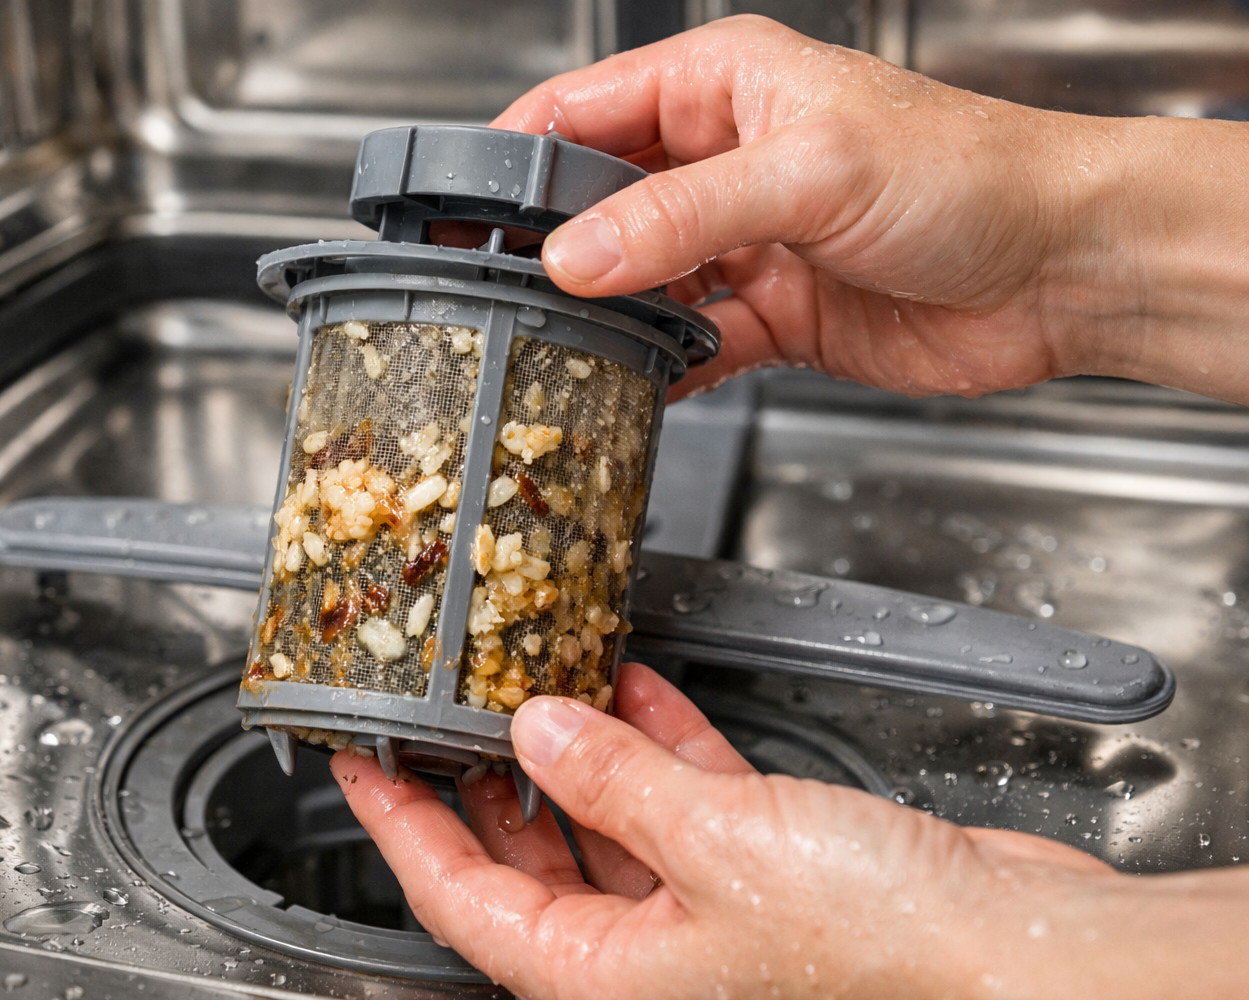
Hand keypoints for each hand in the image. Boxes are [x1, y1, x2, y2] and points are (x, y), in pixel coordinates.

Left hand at [333, 665, 1248, 999]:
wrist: (1022, 960)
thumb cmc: (883, 953)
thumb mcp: (716, 846)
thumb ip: (613, 780)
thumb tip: (537, 730)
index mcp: (604, 984)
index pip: (459, 899)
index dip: (398, 827)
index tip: (356, 765)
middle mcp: (647, 959)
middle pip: (527, 861)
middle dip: (485, 779)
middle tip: (439, 706)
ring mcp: (707, 913)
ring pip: (607, 821)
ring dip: (576, 747)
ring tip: (532, 674)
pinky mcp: (767, 868)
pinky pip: (684, 800)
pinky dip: (657, 741)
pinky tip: (635, 682)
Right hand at [492, 17, 1248, 403]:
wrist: (1061, 267)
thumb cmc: (969, 175)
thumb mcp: (808, 173)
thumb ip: (681, 215)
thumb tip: (579, 255)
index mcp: (721, 88)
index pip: (581, 113)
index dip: (514, 164)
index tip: (464, 216)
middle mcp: (723, 160)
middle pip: (596, 205)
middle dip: (548, 251)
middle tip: (496, 295)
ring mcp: (743, 241)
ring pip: (637, 280)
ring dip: (601, 316)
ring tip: (554, 347)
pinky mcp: (770, 314)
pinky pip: (687, 343)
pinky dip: (658, 368)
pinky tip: (630, 385)